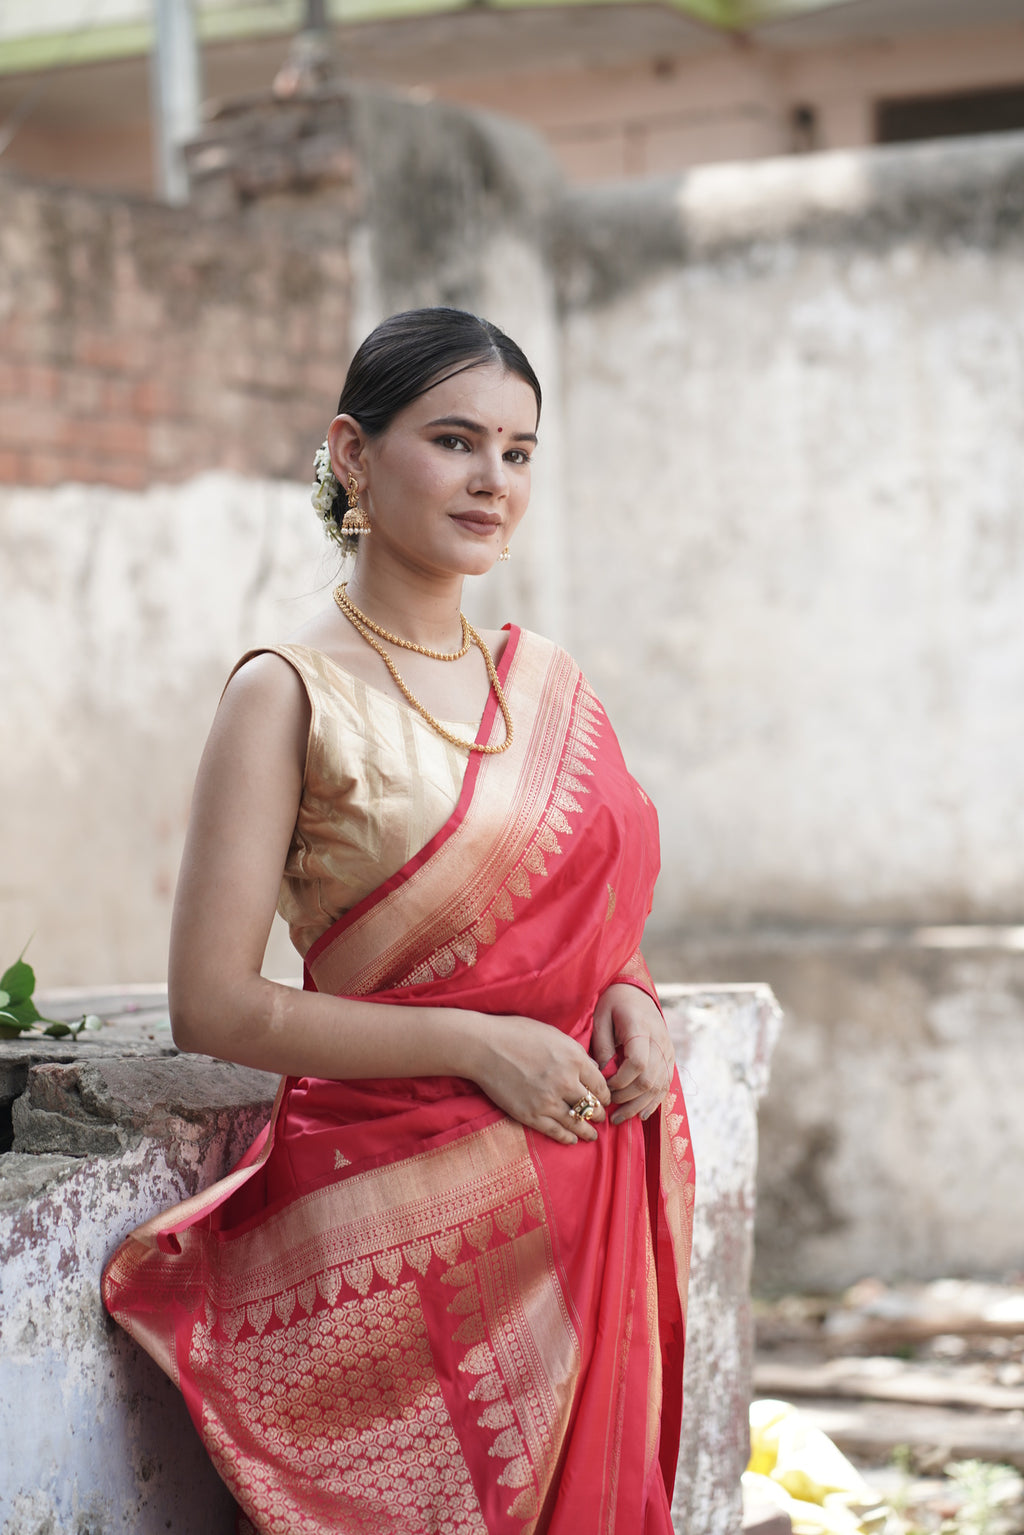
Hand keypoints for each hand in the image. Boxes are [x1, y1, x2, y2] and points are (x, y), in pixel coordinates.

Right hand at [467, 1013, 611, 1145]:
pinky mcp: (531, 1115)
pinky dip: (568, 1137)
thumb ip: (576, 1052)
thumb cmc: (517, 1033)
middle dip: (598, 1113)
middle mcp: (565, 1082)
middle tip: (599, 1116)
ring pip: (577, 1122)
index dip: (605, 1095)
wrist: (484, 1047)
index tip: (604, 1099)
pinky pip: (556, 1132)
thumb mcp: (554, 1034)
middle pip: (592, 1106)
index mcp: (574, 1059)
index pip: (600, 1085)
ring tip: (591, 1134)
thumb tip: (592, 1068)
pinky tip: (572, 1139)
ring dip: (587, 1130)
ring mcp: (548, 1101)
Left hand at [591, 984, 673, 1125]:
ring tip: (619, 1118)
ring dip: (639, 1105)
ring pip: (659, 1086)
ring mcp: (668, 1050)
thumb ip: (602, 1045)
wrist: (636, 991)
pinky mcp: (670, 1057)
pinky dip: (654, 1101)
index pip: (638, 1063)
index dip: (621, 1081)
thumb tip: (603, 1074)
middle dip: (627, 1098)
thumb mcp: (600, 1016)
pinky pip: (666, 1084)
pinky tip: (641, 1114)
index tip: (604, 1087)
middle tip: (607, 1107)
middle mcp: (660, 1041)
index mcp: (641, 1028)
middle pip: (649, 1078)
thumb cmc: (614, 1002)